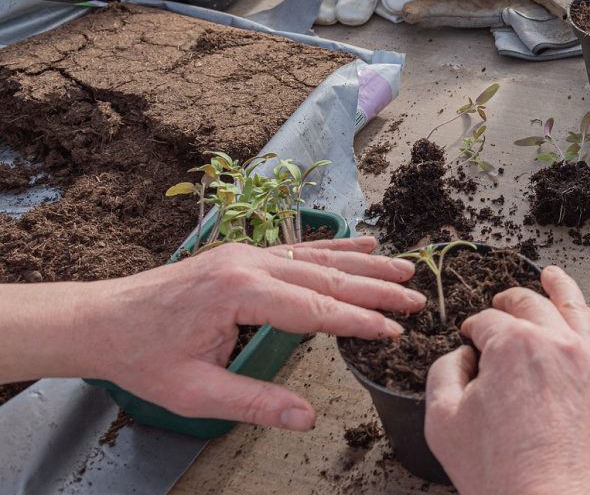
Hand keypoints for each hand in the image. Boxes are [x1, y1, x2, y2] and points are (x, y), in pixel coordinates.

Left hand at [85, 236, 419, 429]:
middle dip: (376, 289)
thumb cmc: (144, 356)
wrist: (102, 319)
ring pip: (318, 257)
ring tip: (404, 268)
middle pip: (327, 276)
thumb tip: (306, 417)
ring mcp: (247, 253)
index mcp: (239, 293)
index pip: (316, 308)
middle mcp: (249, 264)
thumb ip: (255, 402)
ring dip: (365, 263)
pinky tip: (362, 243)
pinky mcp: (243, 254)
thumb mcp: (195, 392)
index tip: (394, 330)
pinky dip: (335, 247)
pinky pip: (299, 248)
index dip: (359, 320)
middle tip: (417, 299)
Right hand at [425, 266, 589, 494]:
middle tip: (500, 304)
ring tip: (553, 276)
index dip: (474, 328)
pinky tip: (588, 317)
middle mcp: (555, 342)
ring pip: (575, 307)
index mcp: (512, 345)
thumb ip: (443, 374)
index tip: (470, 339)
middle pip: (530, 304)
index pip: (488, 320)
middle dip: (510, 301)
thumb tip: (459, 357)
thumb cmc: (505, 475)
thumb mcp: (443, 422)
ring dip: (559, 287)